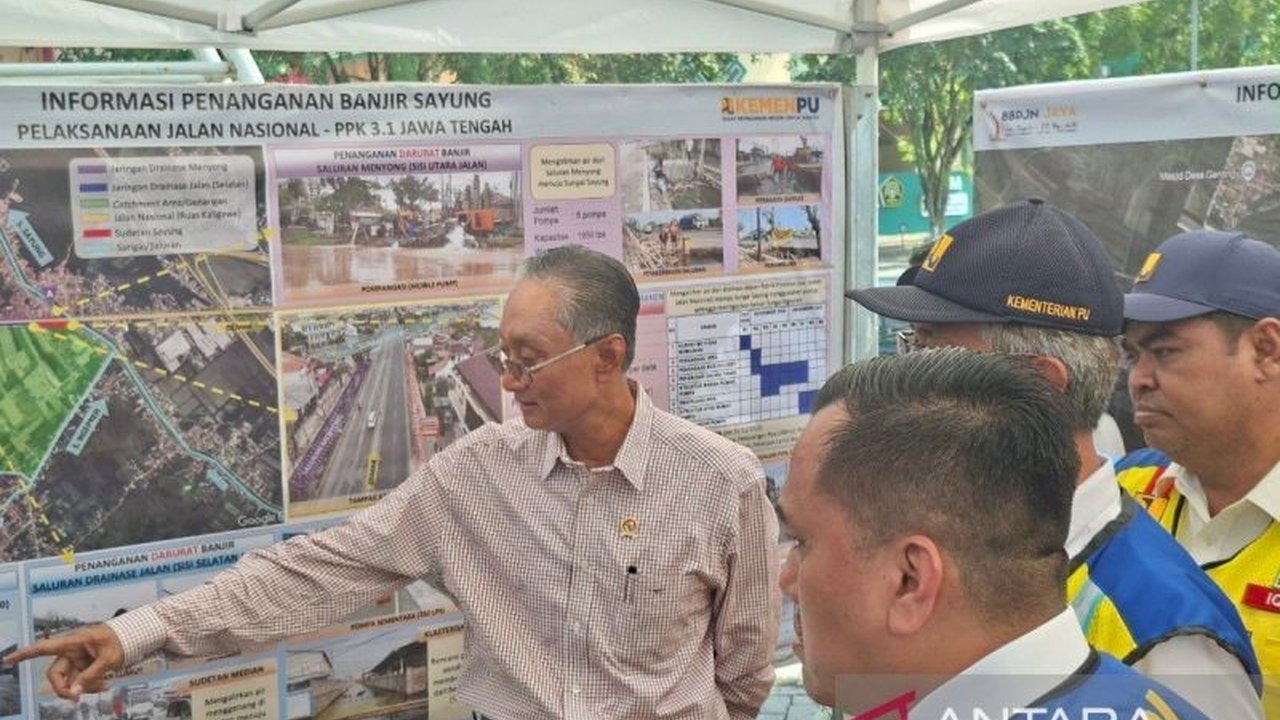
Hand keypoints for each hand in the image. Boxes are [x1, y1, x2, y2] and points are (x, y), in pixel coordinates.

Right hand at [3, 625, 124, 699]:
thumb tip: (73, 692)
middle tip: (76, 698)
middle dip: (64, 688)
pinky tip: (105, 685)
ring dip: (83, 687)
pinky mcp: (83, 666)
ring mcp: (76, 659)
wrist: (132, 637)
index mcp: (72, 642)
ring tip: (104, 686)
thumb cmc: (120, 641)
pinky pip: (80, 680)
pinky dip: (90, 685)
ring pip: (69, 680)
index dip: (25, 654)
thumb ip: (90, 675)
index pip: (44, 648)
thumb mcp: (108, 658)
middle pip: (55, 674)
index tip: (7, 660)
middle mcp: (70, 651)